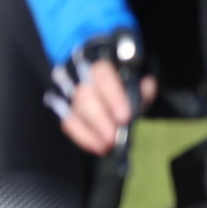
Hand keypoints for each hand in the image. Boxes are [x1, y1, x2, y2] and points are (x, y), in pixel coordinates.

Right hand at [45, 35, 155, 155]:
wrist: (94, 72)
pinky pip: (67, 122)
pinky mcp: (59, 105)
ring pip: (73, 110)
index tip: (124, 117)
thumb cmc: (118, 76)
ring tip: (105, 145)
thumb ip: (140, 83)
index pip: (102, 76)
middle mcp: (76, 73)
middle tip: (113, 137)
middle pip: (83, 96)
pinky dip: (82, 136)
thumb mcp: (134, 76)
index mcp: (96, 61)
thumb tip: (146, 86)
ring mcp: (65, 90)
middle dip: (99, 118)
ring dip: (90, 131)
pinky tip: (96, 145)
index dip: (113, 97)